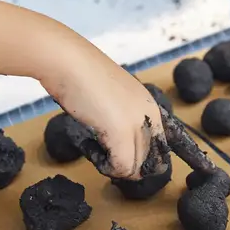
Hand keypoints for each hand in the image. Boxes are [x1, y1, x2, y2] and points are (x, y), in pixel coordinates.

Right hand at [38, 33, 165, 179]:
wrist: (67, 61)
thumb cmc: (80, 75)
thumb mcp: (111, 97)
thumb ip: (121, 116)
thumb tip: (117, 139)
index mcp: (150, 106)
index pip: (162, 145)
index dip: (143, 157)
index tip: (123, 157)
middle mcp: (150, 115)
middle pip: (149, 160)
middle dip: (127, 165)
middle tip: (103, 153)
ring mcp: (137, 124)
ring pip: (136, 168)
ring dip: (116, 167)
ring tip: (95, 148)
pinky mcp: (121, 132)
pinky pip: (121, 167)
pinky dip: (105, 166)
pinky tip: (89, 147)